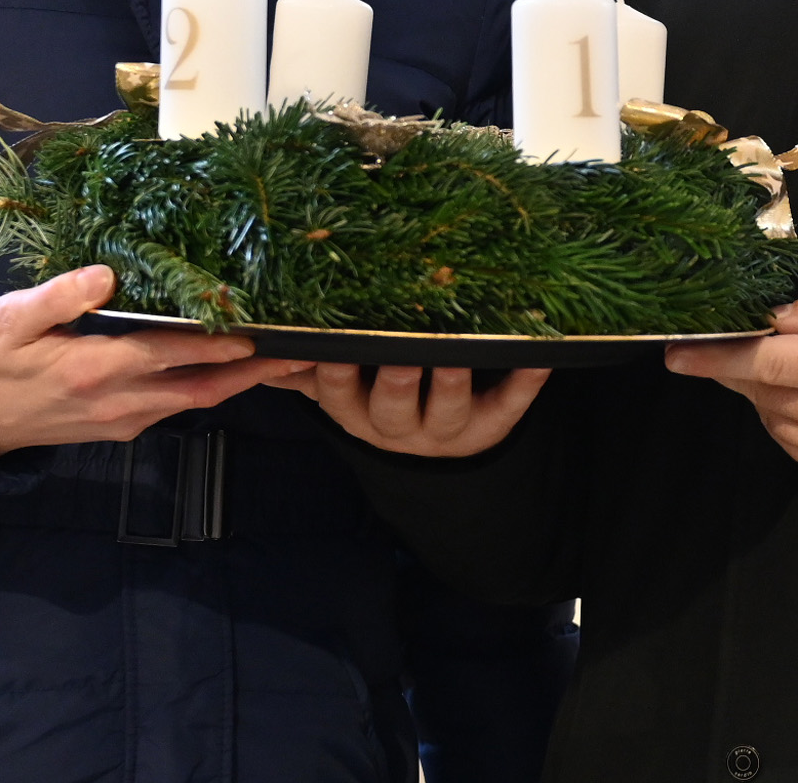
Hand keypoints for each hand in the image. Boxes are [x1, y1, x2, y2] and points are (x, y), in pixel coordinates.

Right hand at [0, 265, 310, 459]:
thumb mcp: (10, 318)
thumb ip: (61, 296)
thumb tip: (107, 273)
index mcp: (95, 369)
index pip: (171, 354)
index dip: (220, 345)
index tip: (263, 332)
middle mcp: (118, 402)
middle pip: (201, 389)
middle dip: (254, 373)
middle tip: (303, 353)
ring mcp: (121, 420)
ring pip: (194, 402)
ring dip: (239, 383)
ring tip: (283, 359)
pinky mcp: (119, 426)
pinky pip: (175, 407)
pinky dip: (209, 388)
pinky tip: (230, 369)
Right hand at [271, 363, 549, 458]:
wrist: (434, 459)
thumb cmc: (377, 401)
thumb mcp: (339, 391)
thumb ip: (302, 368)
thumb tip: (257, 338)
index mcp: (357, 412)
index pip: (339, 393)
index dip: (339, 371)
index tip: (338, 343)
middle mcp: (398, 427)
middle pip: (393, 406)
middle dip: (398, 379)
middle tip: (405, 350)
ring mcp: (446, 430)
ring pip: (449, 408)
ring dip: (454, 380)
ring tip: (460, 352)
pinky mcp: (490, 427)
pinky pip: (509, 406)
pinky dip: (525, 383)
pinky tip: (540, 356)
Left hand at [665, 288, 797, 492]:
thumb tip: (774, 316)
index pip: (764, 363)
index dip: (715, 357)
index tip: (675, 352)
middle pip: (758, 388)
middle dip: (741, 364)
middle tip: (747, 343)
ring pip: (767, 412)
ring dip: (767, 388)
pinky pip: (784, 436)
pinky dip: (783, 413)